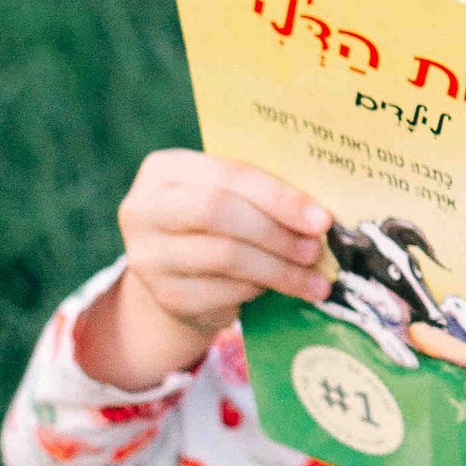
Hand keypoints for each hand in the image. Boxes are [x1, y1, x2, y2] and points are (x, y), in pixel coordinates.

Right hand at [76, 151, 332, 386]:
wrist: (178, 275)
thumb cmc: (215, 225)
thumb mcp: (230, 198)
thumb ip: (261, 195)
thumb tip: (318, 216)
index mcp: (165, 170)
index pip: (228, 175)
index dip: (279, 197)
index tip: (321, 219)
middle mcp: (144, 209)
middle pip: (219, 213)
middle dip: (277, 233)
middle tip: (315, 250)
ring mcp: (148, 255)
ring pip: (225, 257)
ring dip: (278, 269)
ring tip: (312, 278)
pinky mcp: (164, 295)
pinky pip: (223, 292)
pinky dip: (258, 290)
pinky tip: (279, 290)